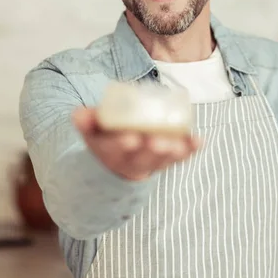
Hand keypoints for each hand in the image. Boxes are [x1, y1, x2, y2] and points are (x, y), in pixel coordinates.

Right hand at [72, 107, 200, 180]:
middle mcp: (132, 161)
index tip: (129, 138)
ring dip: (174, 153)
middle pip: (143, 158)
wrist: (117, 160)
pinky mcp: (167, 160)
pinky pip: (180, 157)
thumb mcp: (91, 131)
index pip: (115, 150)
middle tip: (159, 142)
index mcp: (111, 152)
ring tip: (181, 144)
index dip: (122, 145)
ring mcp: (151, 162)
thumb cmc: (105, 138)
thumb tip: (78, 114)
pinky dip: (190, 150)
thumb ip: (86, 121)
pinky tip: (199, 140)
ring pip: (163, 161)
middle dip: (152, 150)